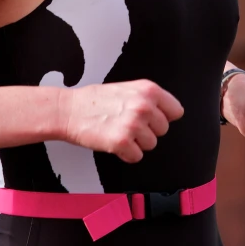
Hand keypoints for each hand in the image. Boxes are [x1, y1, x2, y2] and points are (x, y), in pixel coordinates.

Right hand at [59, 80, 183, 163]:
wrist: (68, 110)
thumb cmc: (95, 100)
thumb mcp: (128, 89)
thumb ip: (149, 98)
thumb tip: (168, 112)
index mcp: (148, 90)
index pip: (176, 111)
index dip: (162, 116)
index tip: (150, 118)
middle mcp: (144, 105)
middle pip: (163, 130)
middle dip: (148, 130)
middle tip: (127, 123)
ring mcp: (133, 124)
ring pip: (151, 145)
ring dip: (136, 142)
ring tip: (119, 130)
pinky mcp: (122, 142)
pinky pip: (137, 157)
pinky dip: (126, 154)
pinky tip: (114, 141)